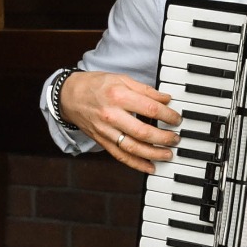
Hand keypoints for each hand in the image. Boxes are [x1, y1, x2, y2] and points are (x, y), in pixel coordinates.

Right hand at [60, 70, 181, 174]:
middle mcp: (111, 115)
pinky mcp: (101, 141)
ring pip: (132, 148)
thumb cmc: (96, 85)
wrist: (69, 96)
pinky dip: (136, 164)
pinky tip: (150, 167)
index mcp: (118, 95)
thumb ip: (145, 90)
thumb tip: (166, 99)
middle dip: (164, 137)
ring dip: (153, 154)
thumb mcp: (121, 79)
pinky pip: (120, 156)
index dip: (168, 115)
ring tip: (168, 154)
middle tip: (176, 138)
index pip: (150, 109)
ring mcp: (105, 131)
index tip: (177, 119)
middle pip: (143, 132)